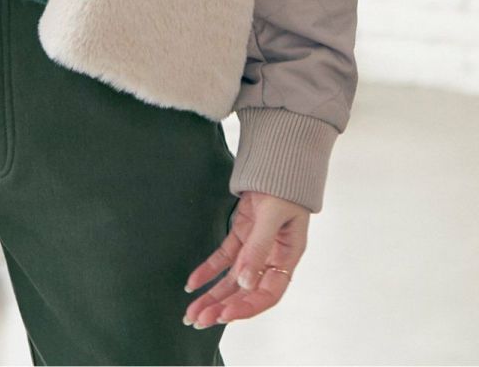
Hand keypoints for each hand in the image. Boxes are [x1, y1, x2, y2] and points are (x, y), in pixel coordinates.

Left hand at [182, 190, 309, 325]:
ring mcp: (254, 248)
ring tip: (192, 313)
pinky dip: (207, 271)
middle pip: (245, 291)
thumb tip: (245, 283)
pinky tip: (192, 283)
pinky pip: (222, 259)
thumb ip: (259, 247)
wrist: (277, 158)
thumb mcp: (273, 215)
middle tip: (198, 321)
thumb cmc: (284, 185)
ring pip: (232, 280)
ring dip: (212, 296)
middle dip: (221, 307)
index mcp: (287, 257)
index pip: (267, 293)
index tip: (223, 315)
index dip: (246, 307)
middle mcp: (271, 258)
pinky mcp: (241, 235)